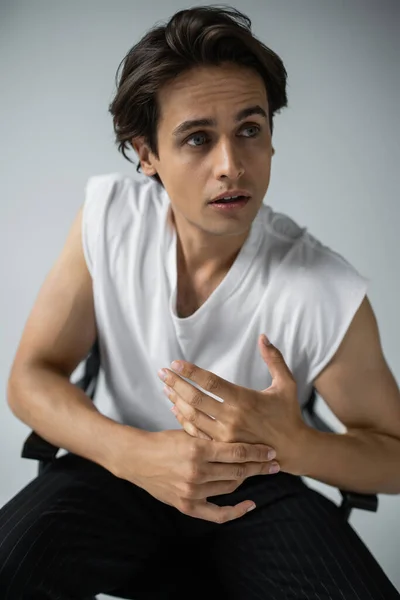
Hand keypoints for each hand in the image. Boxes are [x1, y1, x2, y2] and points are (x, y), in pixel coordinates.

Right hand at [115, 428, 277, 522]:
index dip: (257, 452)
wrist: (137, 458)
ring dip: (247, 480)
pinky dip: (236, 511)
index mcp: (198, 449)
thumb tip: (241, 433)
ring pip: (230, 488)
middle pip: (238, 471)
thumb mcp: (188, 432)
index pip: (237, 452)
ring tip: (259, 472)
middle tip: (274, 463)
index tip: (271, 451)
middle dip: (259, 466)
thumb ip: (212, 436)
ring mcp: (192, 491)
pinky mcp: (187, 505)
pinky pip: (217, 514)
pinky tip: (250, 504)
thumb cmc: (163, 441)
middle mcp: (197, 472)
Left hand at [157, 334, 308, 473]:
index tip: (175, 363)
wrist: (293, 450)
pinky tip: (175, 408)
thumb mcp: (287, 384)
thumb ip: (274, 359)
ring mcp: (225, 436)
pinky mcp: (223, 448)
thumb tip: (263, 336)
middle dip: (176, 384)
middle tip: (162, 373)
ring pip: (192, 417)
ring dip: (177, 401)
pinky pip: (197, 433)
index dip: (191, 372)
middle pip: (196, 399)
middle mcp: (232, 418)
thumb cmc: (289, 414)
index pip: (211, 383)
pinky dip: (183, 420)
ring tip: (166, 388)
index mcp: (244, 400)